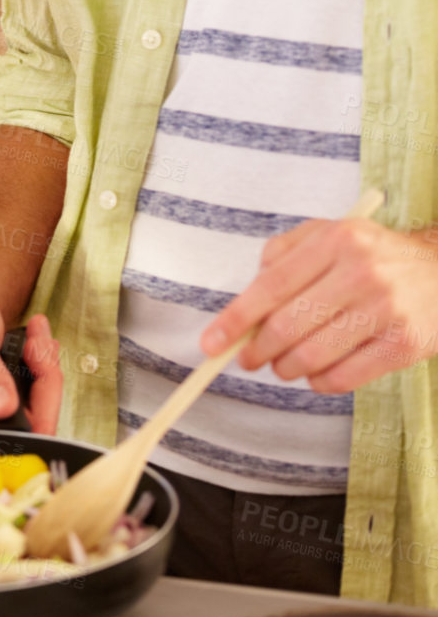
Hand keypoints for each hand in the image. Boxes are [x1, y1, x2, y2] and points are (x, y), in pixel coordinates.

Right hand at [0, 275, 62, 430]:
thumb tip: (2, 409)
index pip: (6, 438)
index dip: (36, 413)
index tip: (38, 363)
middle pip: (28, 428)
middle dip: (44, 381)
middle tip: (38, 340)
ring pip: (36, 412)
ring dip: (45, 370)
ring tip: (37, 332)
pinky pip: (32, 399)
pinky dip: (40, 369)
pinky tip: (36, 342)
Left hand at [201, 213, 437, 391]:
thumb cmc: (374, 256)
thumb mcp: (331, 233)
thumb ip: (285, 252)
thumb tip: (248, 294)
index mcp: (336, 239)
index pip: (272, 285)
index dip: (236, 318)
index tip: (211, 342)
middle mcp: (362, 272)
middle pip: (288, 325)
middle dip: (257, 350)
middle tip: (248, 358)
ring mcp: (386, 310)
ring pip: (312, 357)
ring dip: (285, 369)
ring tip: (283, 365)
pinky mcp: (405, 345)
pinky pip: (344, 378)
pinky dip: (318, 382)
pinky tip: (316, 373)